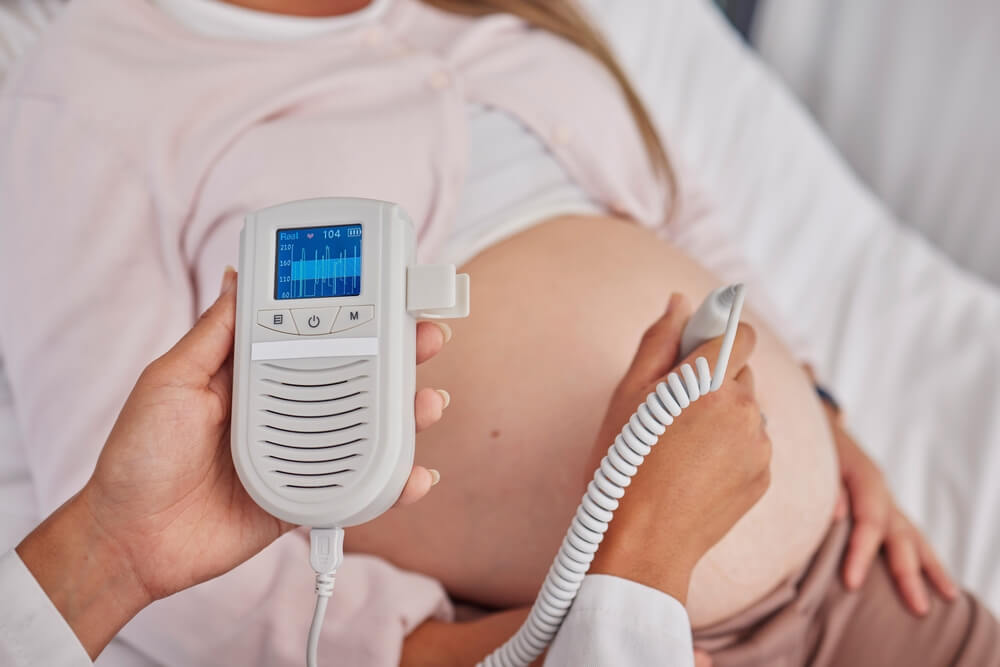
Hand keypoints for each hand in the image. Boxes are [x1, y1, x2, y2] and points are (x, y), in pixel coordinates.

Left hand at [17, 267, 451, 656]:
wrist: (130, 540)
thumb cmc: (139, 456)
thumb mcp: (170, 381)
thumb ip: (214, 335)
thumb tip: (236, 278)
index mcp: (255, 374)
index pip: (316, 334)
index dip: (354, 313)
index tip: (390, 293)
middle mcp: (285, 409)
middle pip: (355, 377)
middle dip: (398, 356)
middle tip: (427, 337)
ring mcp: (300, 453)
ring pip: (367, 429)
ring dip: (406, 415)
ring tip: (427, 403)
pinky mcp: (307, 497)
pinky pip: (358, 487)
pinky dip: (393, 483)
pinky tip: (415, 473)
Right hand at [588, 294, 771, 603]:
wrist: (643, 545)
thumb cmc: (624, 468)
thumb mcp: (627, 397)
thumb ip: (658, 342)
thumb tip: (680, 301)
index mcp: (711, 382)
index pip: (740, 334)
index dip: (717, 335)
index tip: (693, 349)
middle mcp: (746, 410)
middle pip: (741, 373)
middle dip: (713, 381)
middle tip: (671, 410)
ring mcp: (759, 446)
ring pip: (747, 411)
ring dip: (722, 416)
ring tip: (681, 447)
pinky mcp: (764, 477)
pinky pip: (751, 445)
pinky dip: (730, 448)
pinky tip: (695, 470)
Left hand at [829, 409, 957, 614]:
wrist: (817, 424)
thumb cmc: (811, 444)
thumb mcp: (814, 457)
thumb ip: (825, 486)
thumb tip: (836, 516)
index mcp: (864, 477)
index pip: (869, 521)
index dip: (861, 552)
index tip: (852, 583)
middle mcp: (882, 490)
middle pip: (899, 534)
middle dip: (907, 574)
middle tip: (917, 609)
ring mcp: (887, 498)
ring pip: (914, 535)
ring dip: (930, 568)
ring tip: (948, 597)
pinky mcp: (885, 506)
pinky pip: (909, 534)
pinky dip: (923, 556)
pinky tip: (936, 580)